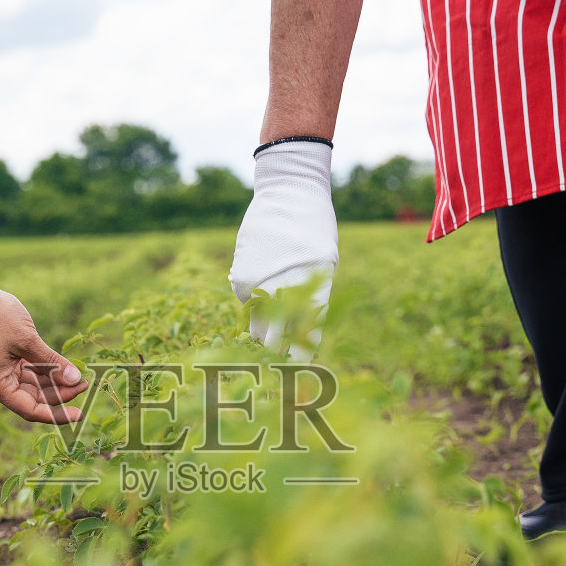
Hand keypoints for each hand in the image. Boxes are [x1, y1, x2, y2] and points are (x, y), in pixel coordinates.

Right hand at [0, 285, 87, 424]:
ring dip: (53, 381)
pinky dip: (43, 370)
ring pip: (31, 386)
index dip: (57, 414)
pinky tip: (61, 366)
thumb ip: (52, 363)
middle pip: (32, 398)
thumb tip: (76, 380)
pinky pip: (25, 372)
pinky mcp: (0, 359)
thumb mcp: (28, 340)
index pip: (30, 409)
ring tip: (78, 374)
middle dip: (59, 393)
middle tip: (85, 383)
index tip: (80, 414)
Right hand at [229, 141, 337, 354]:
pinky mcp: (241, 275)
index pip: (306, 336)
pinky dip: (254, 301)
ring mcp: (258, 283)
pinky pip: (247, 301)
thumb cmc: (313, 228)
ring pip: (256, 322)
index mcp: (312, 288)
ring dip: (262, 330)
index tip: (297, 375)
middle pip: (274, 338)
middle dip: (274, 354)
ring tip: (267, 334)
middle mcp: (282, 288)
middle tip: (275, 366)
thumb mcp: (323, 262)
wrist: (288, 191)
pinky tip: (262, 283)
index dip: (300, 359)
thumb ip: (310, 296)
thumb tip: (296, 330)